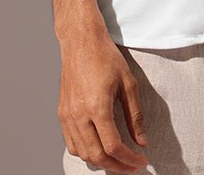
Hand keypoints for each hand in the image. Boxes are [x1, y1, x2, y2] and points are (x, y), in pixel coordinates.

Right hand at [58, 29, 149, 173]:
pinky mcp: (62, 113)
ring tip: (118, 159)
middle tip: (132, 166)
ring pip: (82, 153)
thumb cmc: (105, 56)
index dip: (129, 159)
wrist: (81, 41)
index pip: (113, 146)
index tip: (141, 160)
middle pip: (97, 156)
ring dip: (101, 161)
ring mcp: (67, 115)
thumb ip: (135, 115)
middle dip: (117, 166)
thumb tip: (141, 141)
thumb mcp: (128, 83)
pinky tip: (98, 148)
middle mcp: (79, 114)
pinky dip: (85, 152)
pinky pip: (71, 143)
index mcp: (97, 106)